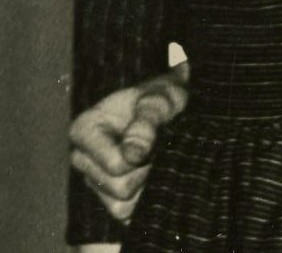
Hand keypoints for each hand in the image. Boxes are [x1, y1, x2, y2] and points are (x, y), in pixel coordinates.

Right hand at [68, 63, 188, 222]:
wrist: (169, 106)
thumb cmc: (163, 98)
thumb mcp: (163, 98)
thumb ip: (149, 119)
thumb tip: (132, 155)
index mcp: (84, 129)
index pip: (115, 164)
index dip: (143, 155)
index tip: (156, 132)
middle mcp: (82, 158)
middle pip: (119, 187)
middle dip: (147, 168)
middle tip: (159, 144)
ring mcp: (93, 179)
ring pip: (122, 204)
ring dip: (147, 182)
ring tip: (155, 156)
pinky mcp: (106, 196)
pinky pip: (126, 213)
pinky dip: (145, 196)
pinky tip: (152, 171)